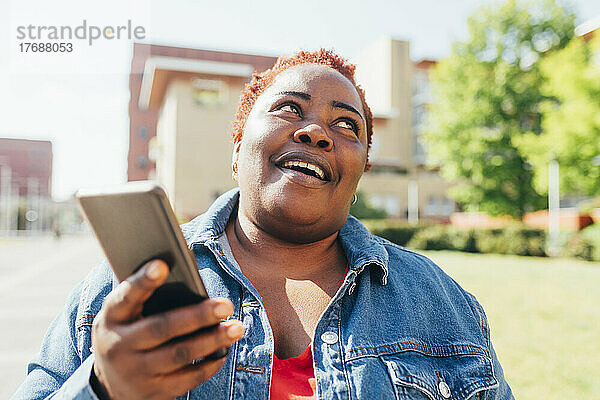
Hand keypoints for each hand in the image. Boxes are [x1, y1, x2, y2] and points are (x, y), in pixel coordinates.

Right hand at [90, 260, 243, 399]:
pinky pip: (186, 379)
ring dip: (212, 340)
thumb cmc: (127, 334)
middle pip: (162, 327)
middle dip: (198, 316)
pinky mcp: (153, 392)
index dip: (143, 281)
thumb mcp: (124, 316)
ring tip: (236, 328)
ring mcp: (135, 372)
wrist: (110, 387)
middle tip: (226, 305)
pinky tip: (224, 351)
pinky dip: (209, 364)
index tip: (162, 265)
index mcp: (111, 318)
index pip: (126, 296)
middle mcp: (118, 346)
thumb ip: (146, 299)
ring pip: (179, 354)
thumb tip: (186, 278)